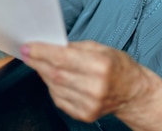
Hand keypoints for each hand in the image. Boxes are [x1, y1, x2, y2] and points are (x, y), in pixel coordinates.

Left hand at [21, 41, 161, 129]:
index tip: (27, 47)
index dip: (41, 52)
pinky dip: (52, 87)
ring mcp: (90, 103)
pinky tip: (54, 78)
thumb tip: (49, 46)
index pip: (62, 58)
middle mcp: (95, 86)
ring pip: (54, 86)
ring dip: (43, 74)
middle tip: (27, 53)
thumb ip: (74, 47)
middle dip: (37, 62)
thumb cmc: (117, 66)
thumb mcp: (100, 48)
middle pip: (55, 73)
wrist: (133, 92)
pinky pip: (59, 99)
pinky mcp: (85, 114)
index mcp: (100, 65)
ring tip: (40, 64)